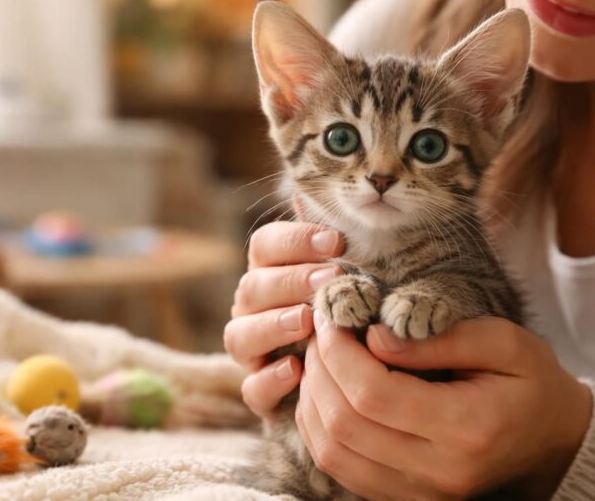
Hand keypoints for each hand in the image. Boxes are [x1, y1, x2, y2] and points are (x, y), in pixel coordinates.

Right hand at [224, 221, 343, 419]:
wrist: (354, 382)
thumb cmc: (354, 315)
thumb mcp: (354, 280)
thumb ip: (341, 248)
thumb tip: (333, 201)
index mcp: (271, 273)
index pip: (264, 244)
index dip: (295, 240)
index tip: (336, 242)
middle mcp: (253, 309)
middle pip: (253, 286)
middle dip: (291, 281)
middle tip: (329, 279)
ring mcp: (251, 352)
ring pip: (241, 335)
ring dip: (273, 325)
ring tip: (307, 321)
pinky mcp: (259, 393)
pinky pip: (252, 388)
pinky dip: (269, 379)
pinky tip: (296, 370)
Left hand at [297, 312, 592, 499]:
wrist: (553, 441)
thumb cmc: (531, 382)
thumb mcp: (505, 342)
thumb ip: (440, 338)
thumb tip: (374, 337)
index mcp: (468, 429)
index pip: (374, 394)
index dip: (340, 352)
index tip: (334, 317)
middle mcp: (440, 472)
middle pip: (346, 424)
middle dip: (321, 370)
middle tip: (322, 330)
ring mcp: (420, 493)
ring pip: (333, 452)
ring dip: (313, 399)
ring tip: (321, 357)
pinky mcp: (405, 498)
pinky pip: (340, 469)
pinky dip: (321, 427)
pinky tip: (327, 391)